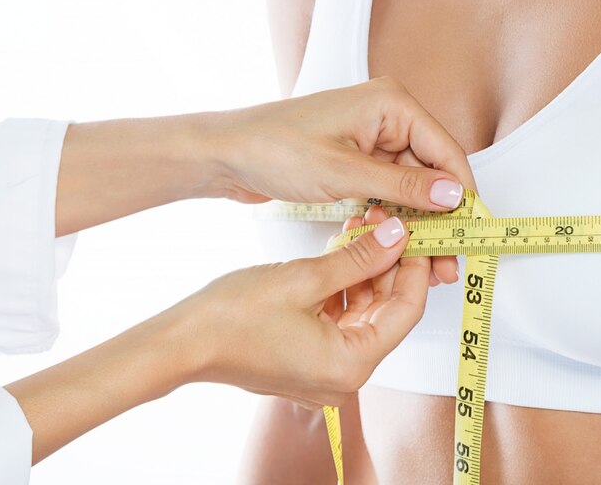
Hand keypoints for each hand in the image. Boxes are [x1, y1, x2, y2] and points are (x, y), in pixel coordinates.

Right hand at [5, 215, 428, 462]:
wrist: (183, 342)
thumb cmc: (232, 319)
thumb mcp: (305, 278)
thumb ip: (358, 258)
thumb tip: (397, 237)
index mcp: (351, 365)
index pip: (406, 311)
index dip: (414, 267)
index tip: (417, 233)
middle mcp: (343, 377)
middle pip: (386, 312)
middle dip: (388, 264)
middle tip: (389, 222)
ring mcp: (324, 370)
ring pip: (363, 312)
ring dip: (364, 270)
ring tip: (364, 226)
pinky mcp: (307, 359)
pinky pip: (339, 319)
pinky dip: (343, 287)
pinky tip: (341, 249)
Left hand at [54, 76, 474, 283]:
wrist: (226, 154)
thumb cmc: (274, 148)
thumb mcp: (344, 173)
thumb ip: (403, 188)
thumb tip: (452, 197)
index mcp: (391, 103)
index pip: (445, 150)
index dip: (461, 194)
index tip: (469, 233)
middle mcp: (388, 115)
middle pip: (432, 170)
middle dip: (441, 216)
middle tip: (447, 259)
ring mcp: (373, 136)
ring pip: (412, 185)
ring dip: (418, 222)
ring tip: (425, 262)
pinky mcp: (357, 157)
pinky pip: (389, 188)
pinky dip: (393, 216)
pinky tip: (395, 244)